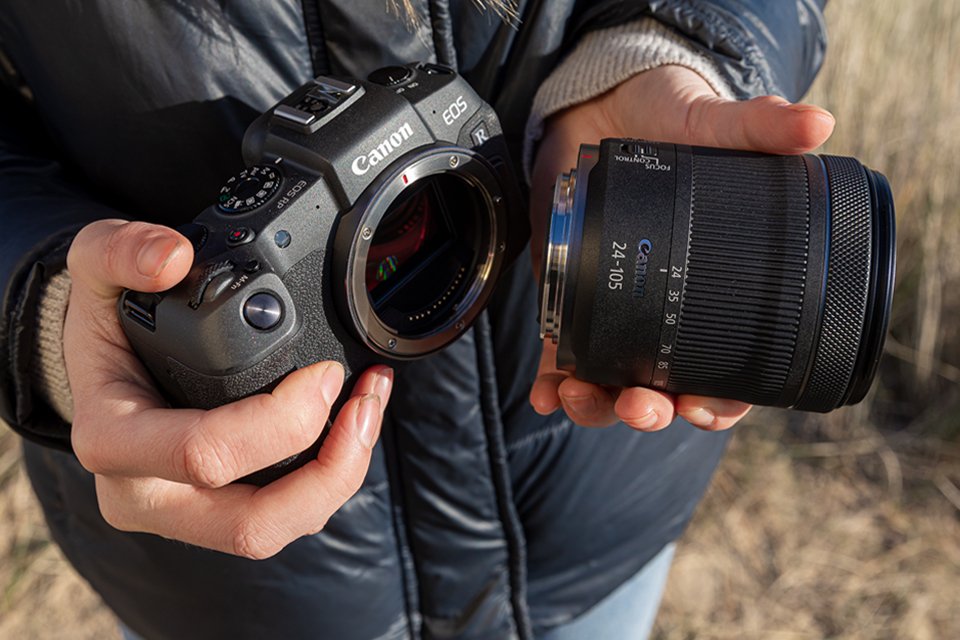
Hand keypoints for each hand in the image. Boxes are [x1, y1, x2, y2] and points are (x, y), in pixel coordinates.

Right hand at [64, 220, 392, 557]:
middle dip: (329, 469)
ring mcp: (184, 514)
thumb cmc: (105, 326)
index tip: (326, 372)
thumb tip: (172, 257)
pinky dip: (332, 475)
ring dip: (341, 476)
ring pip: (276, 530)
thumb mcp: (93, 269)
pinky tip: (354, 422)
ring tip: (371, 407)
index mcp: (113, 441)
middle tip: (363, 401)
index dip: (281, 422)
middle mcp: (145, 494)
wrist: (103, 365)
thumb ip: (120, 250)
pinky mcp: (220, 513)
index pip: (204, 454)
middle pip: (250, 523)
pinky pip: (285, 514)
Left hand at [529, 65, 834, 430]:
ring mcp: (612, 310)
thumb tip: (817, 125)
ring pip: (608, 381)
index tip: (703, 407)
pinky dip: (553, 380)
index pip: (727, 368)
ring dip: (595, 403)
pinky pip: (562, 352)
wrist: (601, 108)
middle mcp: (662, 312)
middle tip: (642, 405)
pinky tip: (546, 393)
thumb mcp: (711, 122)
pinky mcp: (569, 297)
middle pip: (661, 386)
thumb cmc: (666, 121)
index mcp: (711, 290)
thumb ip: (757, 126)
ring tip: (581, 398)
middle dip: (649, 409)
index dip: (720, 401)